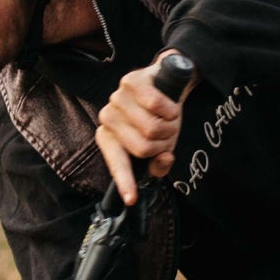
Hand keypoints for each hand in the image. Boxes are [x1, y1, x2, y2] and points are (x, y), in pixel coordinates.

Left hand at [95, 48, 196, 205]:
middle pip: (143, 148)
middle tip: (169, 132)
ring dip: (170, 125)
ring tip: (170, 118)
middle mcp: (108, 119)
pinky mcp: (130, 81)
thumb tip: (163, 160)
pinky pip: (155, 104)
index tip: (131, 199)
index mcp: (110, 138)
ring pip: (151, 128)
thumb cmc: (160, 116)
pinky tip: (171, 105)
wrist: (168, 81)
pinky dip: (171, 109)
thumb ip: (159, 160)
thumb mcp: (162, 144)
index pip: (117, 163)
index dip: (126, 181)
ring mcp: (116, 99)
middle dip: (164, 143)